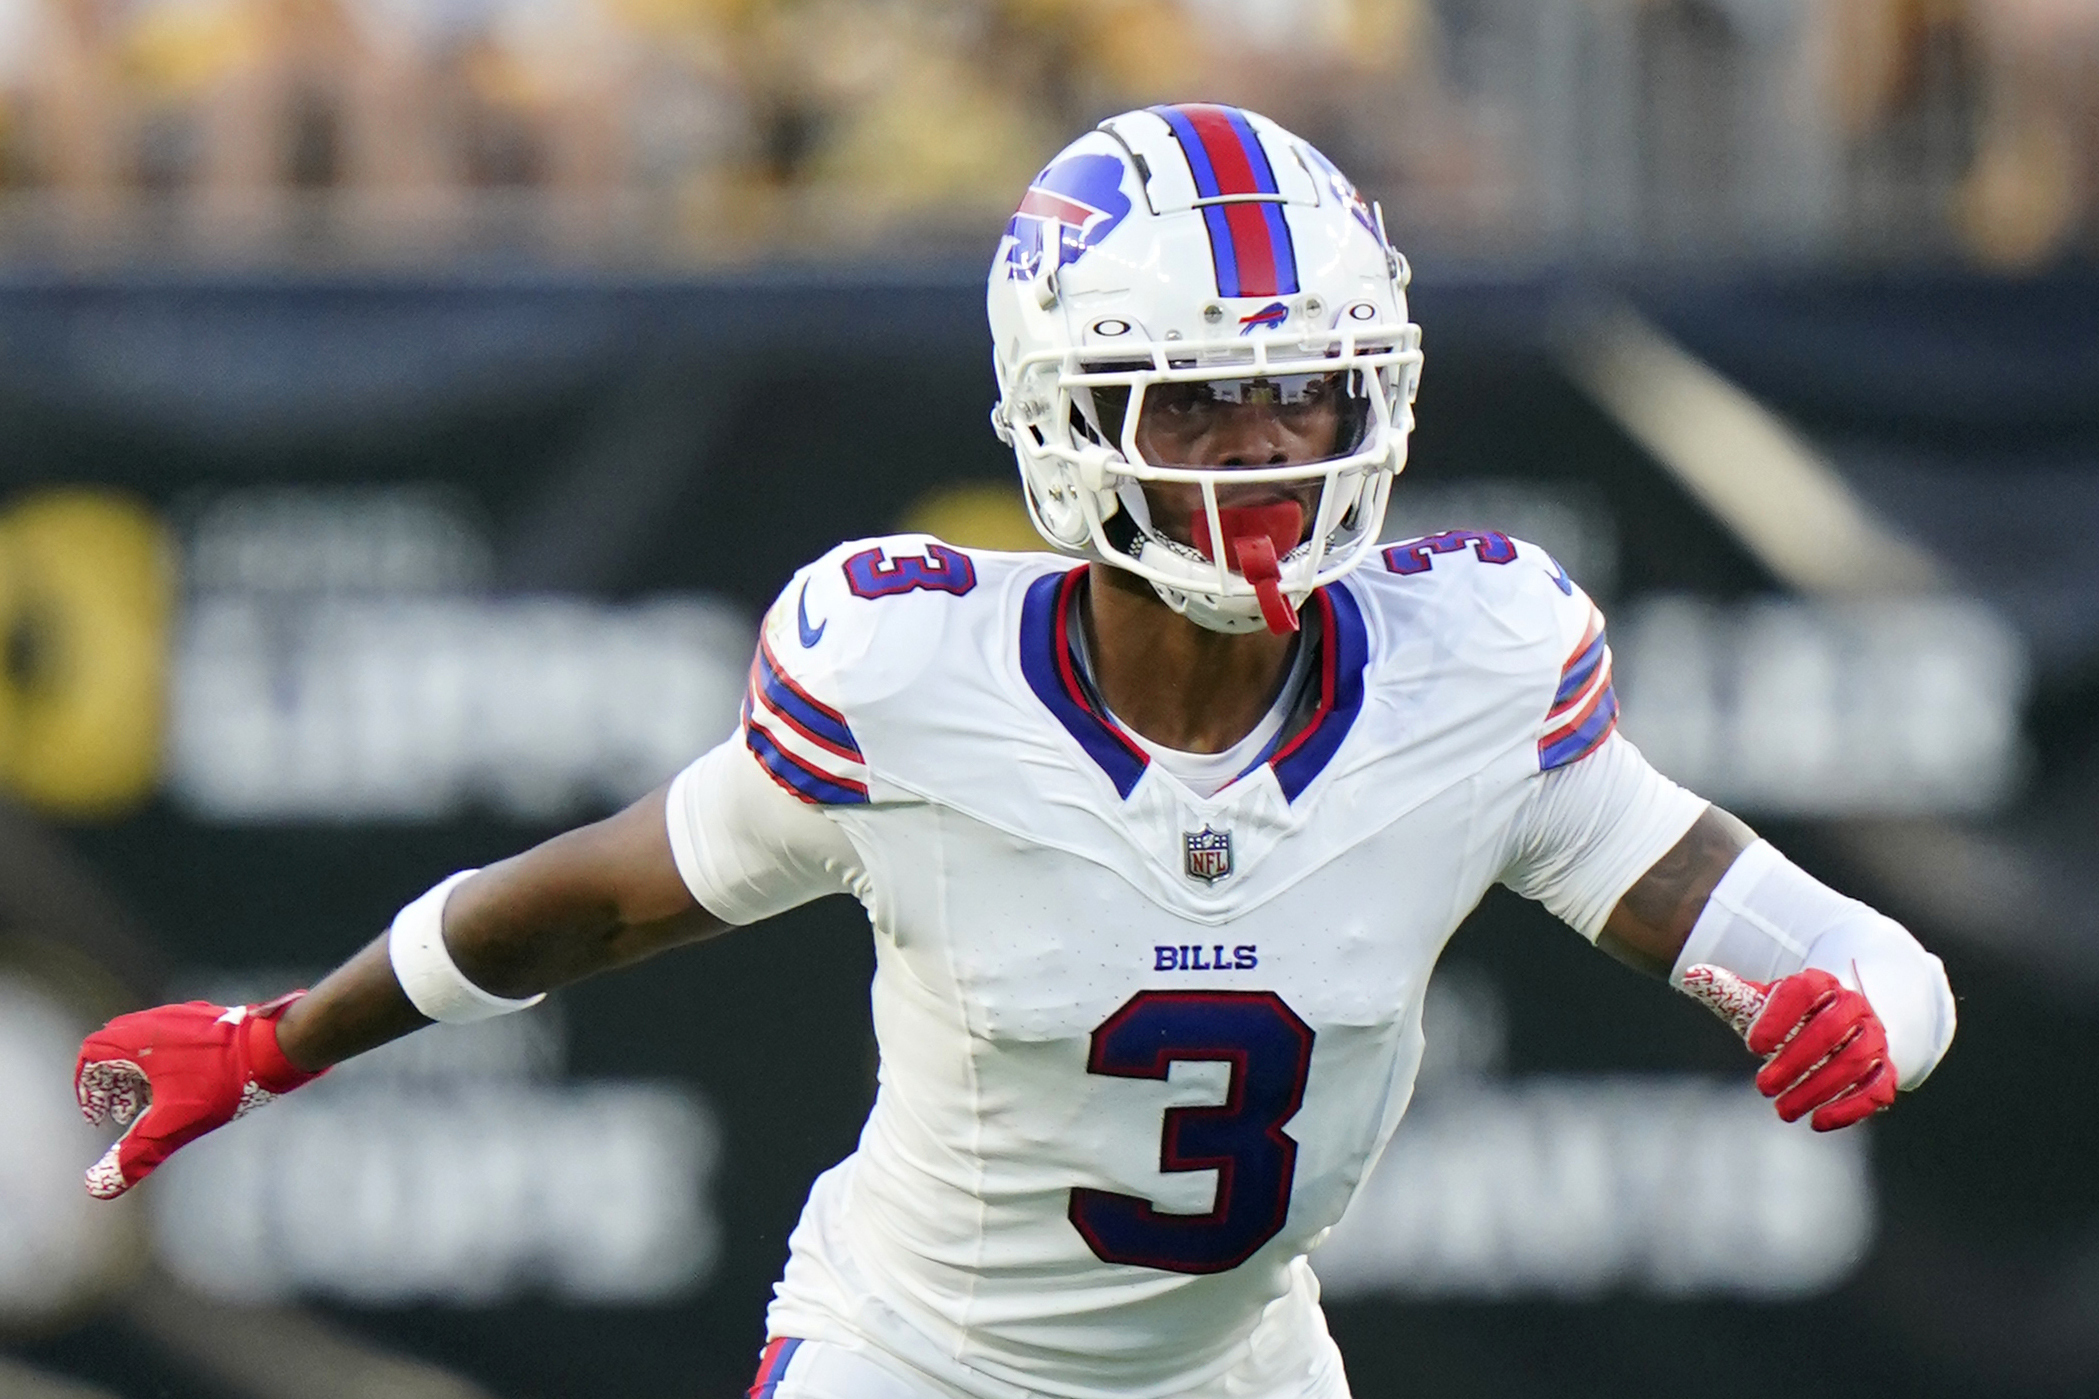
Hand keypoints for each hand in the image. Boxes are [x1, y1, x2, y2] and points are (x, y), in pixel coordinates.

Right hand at [74, 992, 323, 1198]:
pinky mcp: (208, 1019)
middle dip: (112, 1085)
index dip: (87, 1088)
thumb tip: (98, 1188)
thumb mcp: (173, 1125)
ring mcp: (184, 1015)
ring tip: (152, 1106)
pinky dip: (164, 1063)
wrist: (277, 1045)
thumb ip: (135, 1154)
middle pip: (114, 1048)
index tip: (98, 1117)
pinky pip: (172, 1039)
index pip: (91, 1054)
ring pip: (144, 1043)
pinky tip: (186, 1088)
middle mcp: (156, 1020)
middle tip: (124, 1115)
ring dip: (139, 1075)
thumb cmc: (223, 1080)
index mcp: (137, 1038)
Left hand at [1681, 965, 1895, 1130]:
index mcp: (1819, 984)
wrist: (1838, 1029)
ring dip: (1817, 1089)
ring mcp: (1873, 1038)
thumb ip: (1729, 992)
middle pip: (1830, 1030)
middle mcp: (1853, 1006)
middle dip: (1795, 1061)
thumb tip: (1692, 975)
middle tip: (1762, 1087)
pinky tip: (1818, 1122)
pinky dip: (1851, 1108)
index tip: (1752, 1046)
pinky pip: (1877, 1089)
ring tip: (1782, 1110)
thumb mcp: (1760, 1002)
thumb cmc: (1789, 1017)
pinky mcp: (1884, 1070)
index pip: (1803, 991)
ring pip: (1853, 1062)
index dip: (1778, 1017)